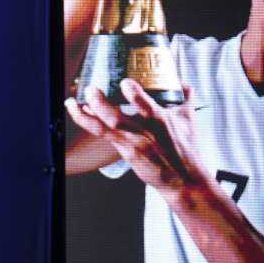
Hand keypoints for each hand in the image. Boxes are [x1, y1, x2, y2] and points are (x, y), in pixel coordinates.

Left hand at [65, 79, 205, 201]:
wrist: (184, 180)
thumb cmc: (185, 151)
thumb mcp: (188, 121)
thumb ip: (184, 99)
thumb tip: (184, 83)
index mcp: (161, 121)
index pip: (147, 106)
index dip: (135, 95)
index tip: (125, 82)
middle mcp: (146, 131)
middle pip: (120, 117)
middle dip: (103, 103)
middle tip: (91, 89)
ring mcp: (134, 142)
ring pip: (107, 126)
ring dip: (89, 113)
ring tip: (75, 101)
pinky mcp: (126, 151)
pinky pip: (103, 134)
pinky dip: (89, 121)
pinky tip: (79, 111)